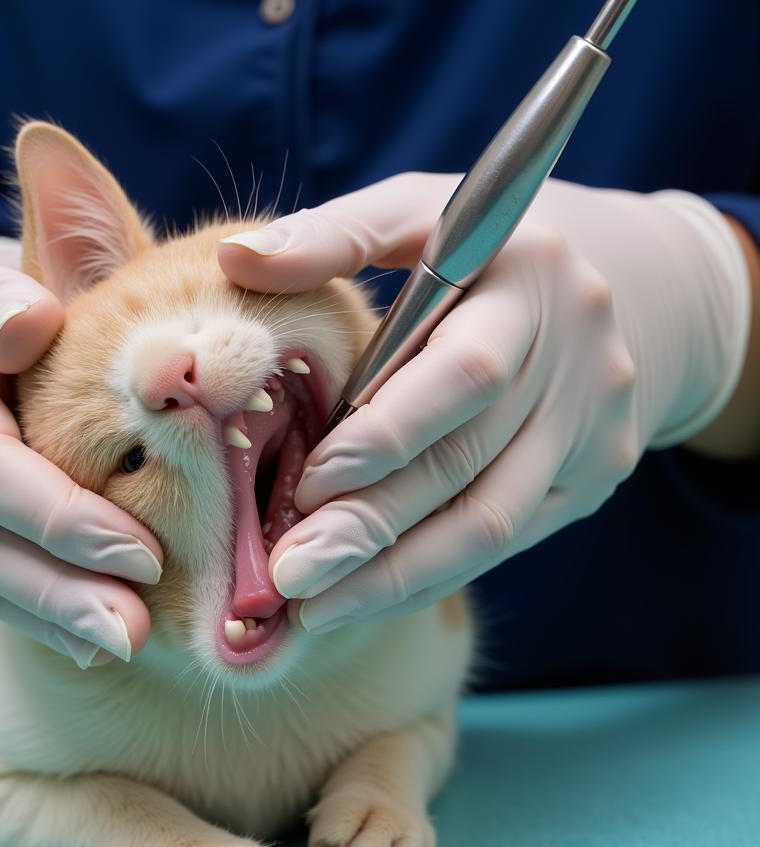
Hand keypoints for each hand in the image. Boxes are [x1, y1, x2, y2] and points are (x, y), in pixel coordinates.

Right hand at [0, 237, 163, 666]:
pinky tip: (97, 647)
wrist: (4, 325)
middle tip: (136, 623)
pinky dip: (45, 620)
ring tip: (125, 643)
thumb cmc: (48, 290)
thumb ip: (45, 271)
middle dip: (58, 581)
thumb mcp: (44, 264)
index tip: (142, 551)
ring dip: (55, 615)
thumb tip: (25, 319)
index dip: (56, 513)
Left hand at [219, 175, 749, 631]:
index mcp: (530, 282)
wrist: (636, 286)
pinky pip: (505, 544)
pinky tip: (365, 596)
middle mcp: (577, 362)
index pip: (463, 374)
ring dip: (396, 575)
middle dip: (371, 526)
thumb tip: (233, 260)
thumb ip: (332, 234)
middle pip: (467, 464)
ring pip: (490, 525)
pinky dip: (429, 575)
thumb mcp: (420, 213)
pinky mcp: (595, 481)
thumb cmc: (492, 251)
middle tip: (290, 573)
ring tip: (314, 609)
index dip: (385, 436)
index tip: (307, 484)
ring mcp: (594, 431)